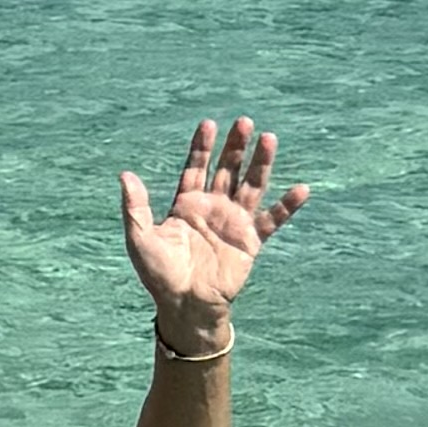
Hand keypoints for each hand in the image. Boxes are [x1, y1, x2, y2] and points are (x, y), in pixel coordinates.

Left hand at [121, 117, 309, 350]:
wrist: (184, 305)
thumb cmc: (158, 275)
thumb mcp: (139, 239)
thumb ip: (134, 207)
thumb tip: (125, 174)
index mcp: (186, 205)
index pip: (196, 167)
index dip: (202, 147)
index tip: (208, 123)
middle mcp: (213, 209)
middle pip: (227, 169)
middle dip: (235, 146)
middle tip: (244, 121)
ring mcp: (234, 223)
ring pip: (251, 186)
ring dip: (261, 163)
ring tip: (270, 139)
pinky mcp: (251, 241)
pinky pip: (272, 220)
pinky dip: (287, 206)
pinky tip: (302, 189)